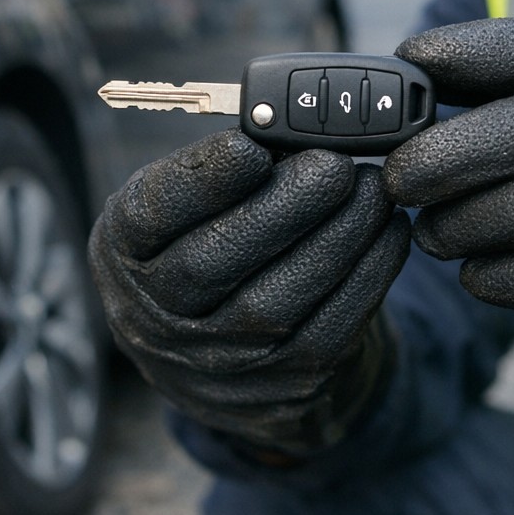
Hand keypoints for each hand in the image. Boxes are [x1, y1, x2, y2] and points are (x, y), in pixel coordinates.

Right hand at [88, 129, 408, 451]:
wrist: (217, 357)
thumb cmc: (204, 245)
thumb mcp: (185, 205)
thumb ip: (220, 168)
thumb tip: (288, 126)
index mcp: (125, 252)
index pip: (149, 216)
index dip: (201, 181)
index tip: (250, 147)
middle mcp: (156, 317)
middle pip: (213, 262)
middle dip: (284, 208)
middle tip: (334, 165)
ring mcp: (215, 362)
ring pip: (276, 303)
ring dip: (338, 238)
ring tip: (372, 190)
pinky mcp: (279, 388)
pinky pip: (328, 332)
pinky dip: (368, 275)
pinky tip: (387, 232)